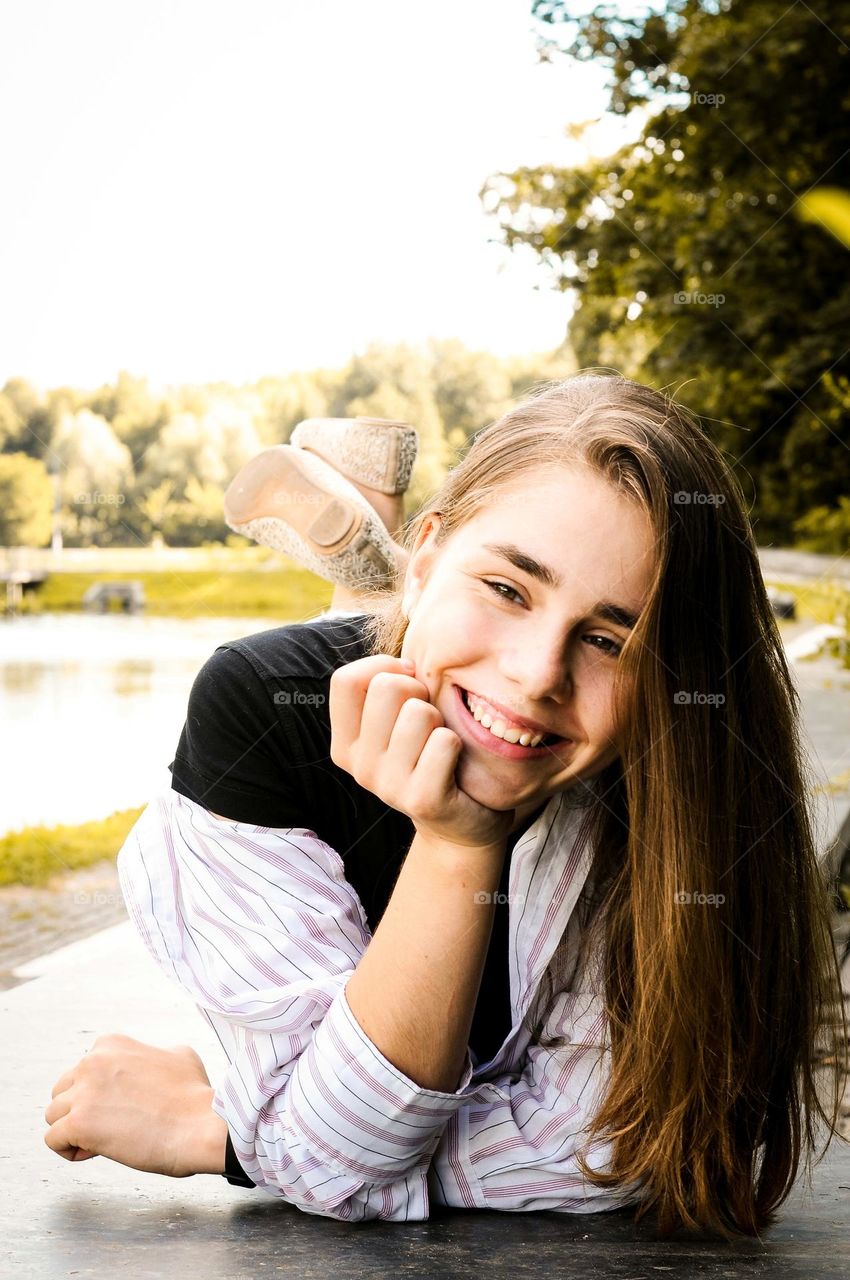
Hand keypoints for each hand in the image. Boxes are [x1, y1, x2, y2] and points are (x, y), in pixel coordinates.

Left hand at [43, 1034, 228, 1178]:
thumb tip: (152, 1063)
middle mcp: (93, 1062)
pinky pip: (53, 1140)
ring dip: (73, 1130)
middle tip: (111, 1126)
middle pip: (63, 1091)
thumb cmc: (195, 1097)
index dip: (100, 1093)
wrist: (202, 1125)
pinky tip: (95, 1152)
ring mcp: (84, 1092)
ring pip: (53, 1115)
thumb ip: (152, 1055)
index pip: (84, 1070)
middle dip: (82, 1110)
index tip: (121, 1107)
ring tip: (102, 1141)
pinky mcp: (79, 1123)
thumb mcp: (178, 1054)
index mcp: (112, 1044)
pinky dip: (69, 1151)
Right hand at [329, 654, 514, 850]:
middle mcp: (359, 766)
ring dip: (440, 720)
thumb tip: (407, 663)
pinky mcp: (422, 800)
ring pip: (418, 712)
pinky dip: (457, 744)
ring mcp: (387, 786)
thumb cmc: (429, 756)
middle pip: (386, 687)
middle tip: (429, 719)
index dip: (382, 666)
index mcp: (345, 743)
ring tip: (440, 743)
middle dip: (418, 691)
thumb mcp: (396, 724)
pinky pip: (444, 741)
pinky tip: (454, 763)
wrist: (458, 823)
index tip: (408, 681)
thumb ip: (386, 690)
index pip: (345, 680)